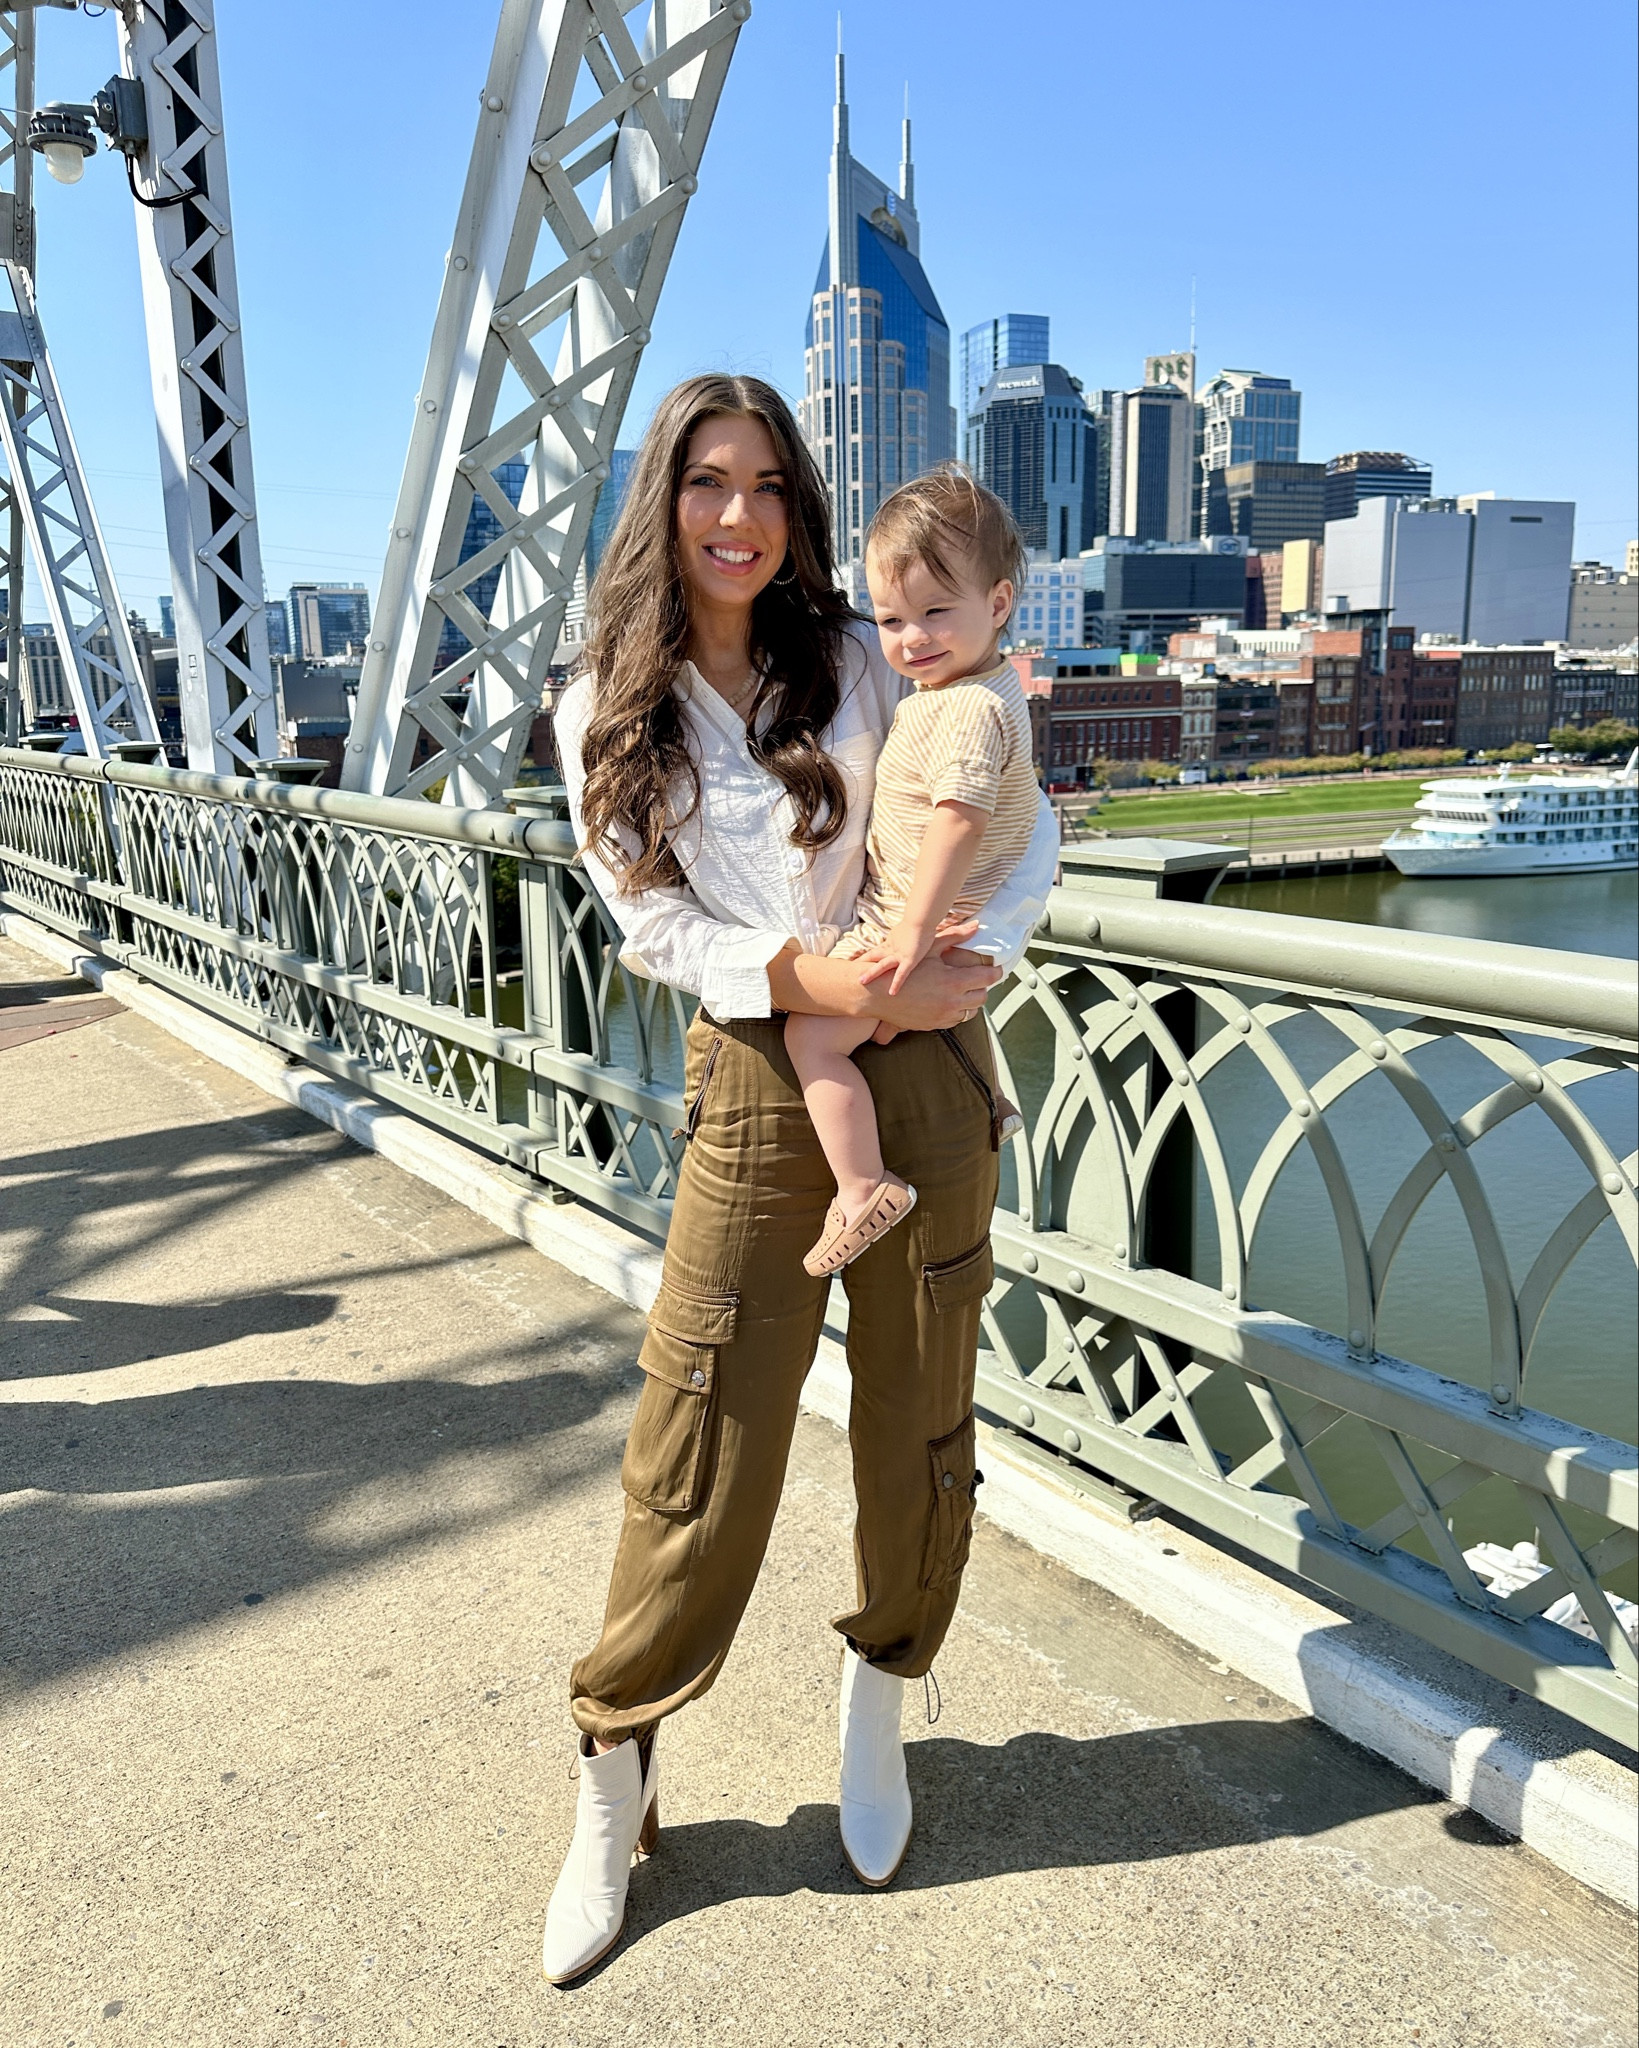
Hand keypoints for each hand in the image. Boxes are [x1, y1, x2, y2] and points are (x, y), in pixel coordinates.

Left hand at [855, 920, 934, 996]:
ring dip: (871, 973)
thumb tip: (908, 935)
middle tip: (849, 972)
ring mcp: (899, 955)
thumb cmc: (919, 922)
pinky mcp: (909, 960)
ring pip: (882, 965)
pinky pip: (902, 974)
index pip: (875, 951)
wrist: (922, 919)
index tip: (855, 963)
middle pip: (873, 957)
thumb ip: (906, 935)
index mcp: (891, 943)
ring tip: (860, 982)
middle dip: (862, 965)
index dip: (865, 957)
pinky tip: (892, 993)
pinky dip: (896, 983)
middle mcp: (892, 949)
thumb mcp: (910, 930)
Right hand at [866, 939, 999, 1032]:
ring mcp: (943, 1016)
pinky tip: (949, 1001)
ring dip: (970, 1001)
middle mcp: (952, 1002)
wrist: (877, 995)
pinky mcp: (935, 1025)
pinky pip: (956, 1021)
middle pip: (982, 997)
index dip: (995, 972)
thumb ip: (955, 936)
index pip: (986, 978)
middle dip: (983, 987)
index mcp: (953, 982)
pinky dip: (957, 1011)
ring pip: (971, 1012)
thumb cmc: (902, 969)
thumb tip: (975, 926)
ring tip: (963, 990)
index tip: (996, 969)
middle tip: (978, 978)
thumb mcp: (929, 949)